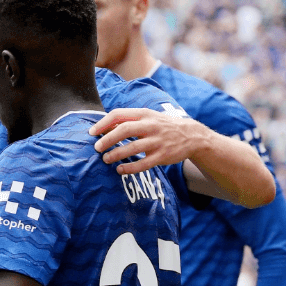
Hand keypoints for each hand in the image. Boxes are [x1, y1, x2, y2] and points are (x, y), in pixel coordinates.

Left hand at [90, 108, 209, 175]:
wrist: (192, 135)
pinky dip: (130, 168)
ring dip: (116, 154)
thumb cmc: (162, 126)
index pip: (119, 114)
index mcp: (144, 114)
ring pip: (132, 148)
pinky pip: (143, 164)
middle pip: (124, 130)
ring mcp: (158, 141)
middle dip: (107, 139)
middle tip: (97, 148)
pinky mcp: (163, 156)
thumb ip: (128, 121)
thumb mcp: (148, 118)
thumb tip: (103, 128)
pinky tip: (120, 170)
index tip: (92, 133)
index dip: (103, 123)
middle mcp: (151, 126)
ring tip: (106, 159)